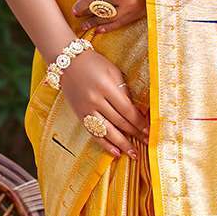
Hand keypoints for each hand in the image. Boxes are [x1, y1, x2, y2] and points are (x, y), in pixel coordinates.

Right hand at [58, 39, 148, 160]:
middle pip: (119, 121)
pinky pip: (93, 133)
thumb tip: (137, 112)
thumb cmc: (94, 64)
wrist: (67, 62)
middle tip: (147, 143)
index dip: (139, 122)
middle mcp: (95, 100)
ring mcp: (86, 109)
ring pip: (107, 131)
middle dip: (135, 134)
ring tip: (134, 154)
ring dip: (122, 144)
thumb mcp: (113, 72)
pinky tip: (115, 152)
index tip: (149, 130)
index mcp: (106, 87)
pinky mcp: (79, 115)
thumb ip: (124, 91)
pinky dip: (105, 144)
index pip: (127, 110)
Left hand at [72, 0, 145, 33]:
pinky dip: (109, 27)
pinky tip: (100, 30)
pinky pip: (121, 22)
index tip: (74, 11)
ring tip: (86, 27)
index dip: (80, 6)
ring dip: (96, 23)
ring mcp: (130, 7)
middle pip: (98, 9)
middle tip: (79, 19)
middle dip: (87, 14)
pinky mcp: (139, 12)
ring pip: (108, 19)